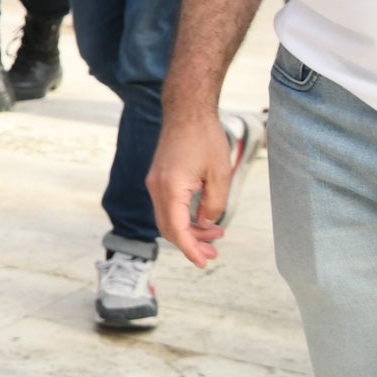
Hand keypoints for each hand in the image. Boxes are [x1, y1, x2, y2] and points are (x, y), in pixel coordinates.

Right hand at [147, 107, 239, 268]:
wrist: (187, 112)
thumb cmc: (206, 139)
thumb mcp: (220, 175)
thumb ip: (214, 204)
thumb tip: (206, 223)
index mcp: (171, 188)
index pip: (177, 230)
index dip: (190, 250)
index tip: (203, 264)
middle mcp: (157, 188)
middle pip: (169, 228)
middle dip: (191, 244)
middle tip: (213, 255)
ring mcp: (155, 183)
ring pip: (168, 219)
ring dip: (189, 231)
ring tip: (216, 236)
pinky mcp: (159, 178)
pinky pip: (168, 207)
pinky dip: (184, 218)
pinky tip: (203, 219)